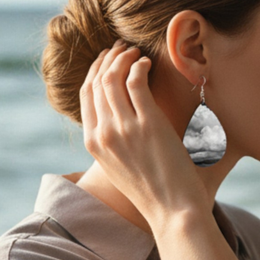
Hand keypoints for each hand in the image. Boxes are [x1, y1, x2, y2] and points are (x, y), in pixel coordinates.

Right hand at [80, 40, 208, 231]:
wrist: (173, 211)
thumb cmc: (154, 192)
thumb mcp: (121, 167)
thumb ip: (114, 142)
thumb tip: (120, 120)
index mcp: (94, 145)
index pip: (85, 96)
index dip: (95, 72)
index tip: (107, 60)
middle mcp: (103, 134)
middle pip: (96, 82)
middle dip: (107, 59)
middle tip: (122, 48)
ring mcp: (123, 129)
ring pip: (112, 78)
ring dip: (123, 58)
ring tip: (135, 51)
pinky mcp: (147, 124)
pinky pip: (135, 82)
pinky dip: (139, 66)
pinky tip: (147, 63)